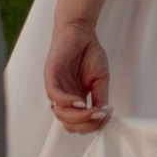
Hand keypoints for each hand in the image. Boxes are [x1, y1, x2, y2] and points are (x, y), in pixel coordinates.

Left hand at [45, 19, 109, 133]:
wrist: (81, 32)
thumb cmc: (90, 53)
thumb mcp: (101, 80)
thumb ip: (100, 98)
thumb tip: (102, 116)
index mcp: (76, 100)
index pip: (78, 124)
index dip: (92, 125)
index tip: (105, 117)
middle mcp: (65, 97)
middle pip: (69, 123)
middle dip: (85, 124)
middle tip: (98, 116)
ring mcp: (57, 88)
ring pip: (61, 113)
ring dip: (77, 117)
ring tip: (91, 110)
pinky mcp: (51, 76)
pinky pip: (54, 95)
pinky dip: (67, 102)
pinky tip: (80, 101)